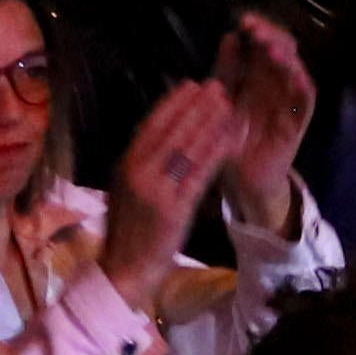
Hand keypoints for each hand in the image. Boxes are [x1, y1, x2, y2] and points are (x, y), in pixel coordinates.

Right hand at [97, 79, 241, 301]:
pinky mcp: (174, 209)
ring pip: (187, 148)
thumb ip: (142, 163)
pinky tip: (229, 138)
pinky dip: (215, 152)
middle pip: (172, 132)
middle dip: (196, 107)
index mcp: (126, 165)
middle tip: (217, 86)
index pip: (151, 125)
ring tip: (228, 104)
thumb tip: (162, 134)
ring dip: (210, 123)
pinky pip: (199, 174)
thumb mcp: (128, 189)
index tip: (192, 85)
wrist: (125, 269)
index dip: (174, 103)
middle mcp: (138, 172)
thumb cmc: (129, 230)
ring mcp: (156, 190)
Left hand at [215, 11, 314, 221]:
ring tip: (270, 47)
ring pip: (295, 70)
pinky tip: (293, 72)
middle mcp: (276, 83)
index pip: (263, 43)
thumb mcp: (223, 100)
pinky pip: (306, 99)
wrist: (239, 178)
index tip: (243, 20)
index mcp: (257, 75)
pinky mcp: (297, 121)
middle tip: (255, 29)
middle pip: (282, 50)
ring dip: (286, 57)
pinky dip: (302, 84)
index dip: (257, 29)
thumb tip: (229, 37)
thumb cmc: (231, 137)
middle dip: (271, 36)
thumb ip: (226, 71)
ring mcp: (289, 101)